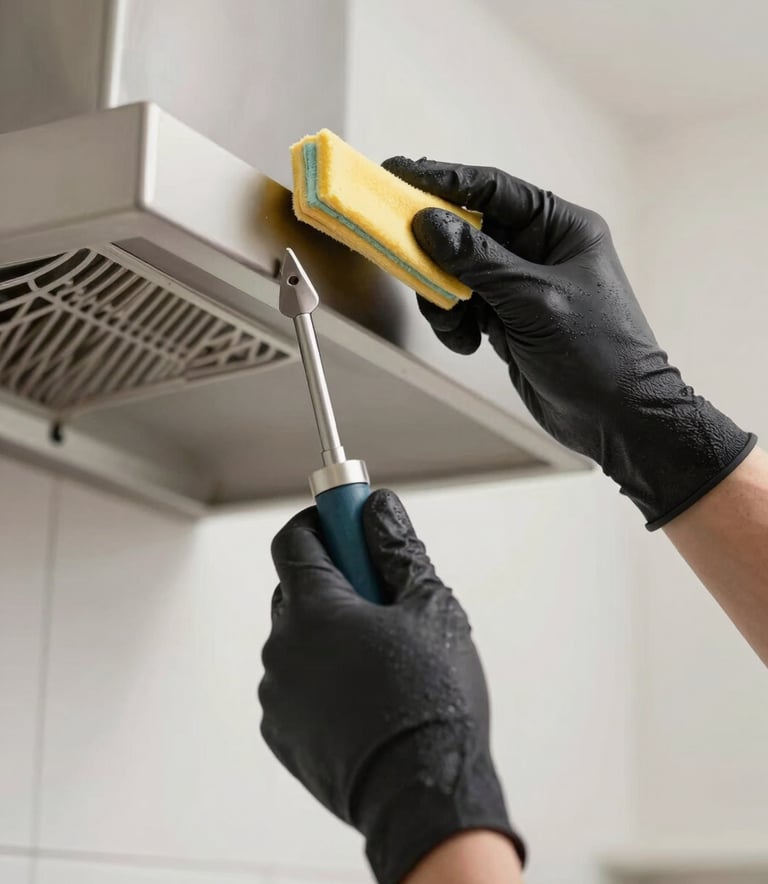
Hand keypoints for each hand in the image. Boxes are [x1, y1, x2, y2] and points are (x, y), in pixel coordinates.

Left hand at [259, 489, 523, 883]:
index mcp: (314, 609)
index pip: (294, 539)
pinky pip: (295, 683)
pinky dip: (320, 676)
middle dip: (334, 579)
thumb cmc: (432, 700)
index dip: (322, 521)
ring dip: (328, 632)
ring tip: (382, 657)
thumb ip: (396, 548)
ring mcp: (277, 694)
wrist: (423, 795)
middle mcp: (282, 648)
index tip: (346, 519)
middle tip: (380, 595)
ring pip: (297, 639)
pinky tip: (365, 695)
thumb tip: (378, 508)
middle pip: (295, 587)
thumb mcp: (429, 607)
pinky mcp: (281, 732)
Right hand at [383, 157, 754, 528]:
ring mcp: (520, 286)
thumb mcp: (533, 300)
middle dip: (437, 252)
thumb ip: (479, 260)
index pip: (494, 190)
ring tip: (453, 327)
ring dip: (444, 298)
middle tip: (405, 259)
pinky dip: (453, 324)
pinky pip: (463, 307)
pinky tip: (466, 344)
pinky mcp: (507, 319)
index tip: (399, 174)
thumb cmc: (596, 353)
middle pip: (468, 231)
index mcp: (561, 228)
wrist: (615, 419)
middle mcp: (539, 251)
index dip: (444, 180)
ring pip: (458, 273)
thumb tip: (430, 222)